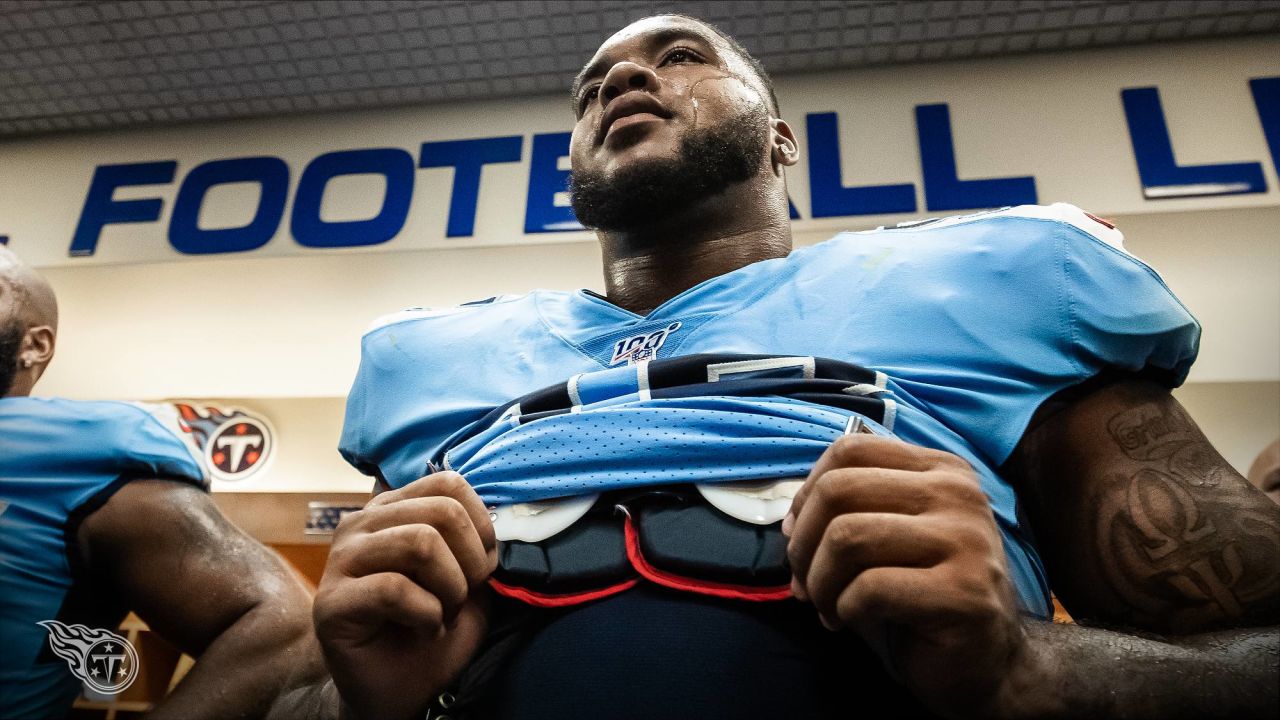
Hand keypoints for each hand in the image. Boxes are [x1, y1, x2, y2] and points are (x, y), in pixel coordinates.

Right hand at [313, 472, 496, 719]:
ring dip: (450, 588)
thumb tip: (496, 518)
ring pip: (421, 543)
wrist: (405, 690)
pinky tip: (425, 629)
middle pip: (441, 512)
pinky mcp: (331, 602)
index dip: (481, 524)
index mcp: (394, 509)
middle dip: (470, 562)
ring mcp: (341, 560)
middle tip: (462, 598)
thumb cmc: (435, 627)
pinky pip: (395, 589)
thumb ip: (475, 540)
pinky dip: (427, 614)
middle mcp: (362, 524)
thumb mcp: (468, 576)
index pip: (448, 482)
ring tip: (444, 613)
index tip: (482, 565)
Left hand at [783, 434, 1028, 716]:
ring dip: (819, 580)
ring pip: (847, 536)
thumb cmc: (921, 598)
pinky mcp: (963, 592)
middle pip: (839, 489)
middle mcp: (959, 494)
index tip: (799, 537)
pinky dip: (843, 608)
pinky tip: (849, 622)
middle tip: (804, 582)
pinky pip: (870, 588)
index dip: (806, 494)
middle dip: (803, 542)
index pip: (850, 450)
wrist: (985, 664)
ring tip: (825, 605)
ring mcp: (966, 540)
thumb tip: (790, 521)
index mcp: (940, 470)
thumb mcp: (885, 540)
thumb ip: (845, 513)